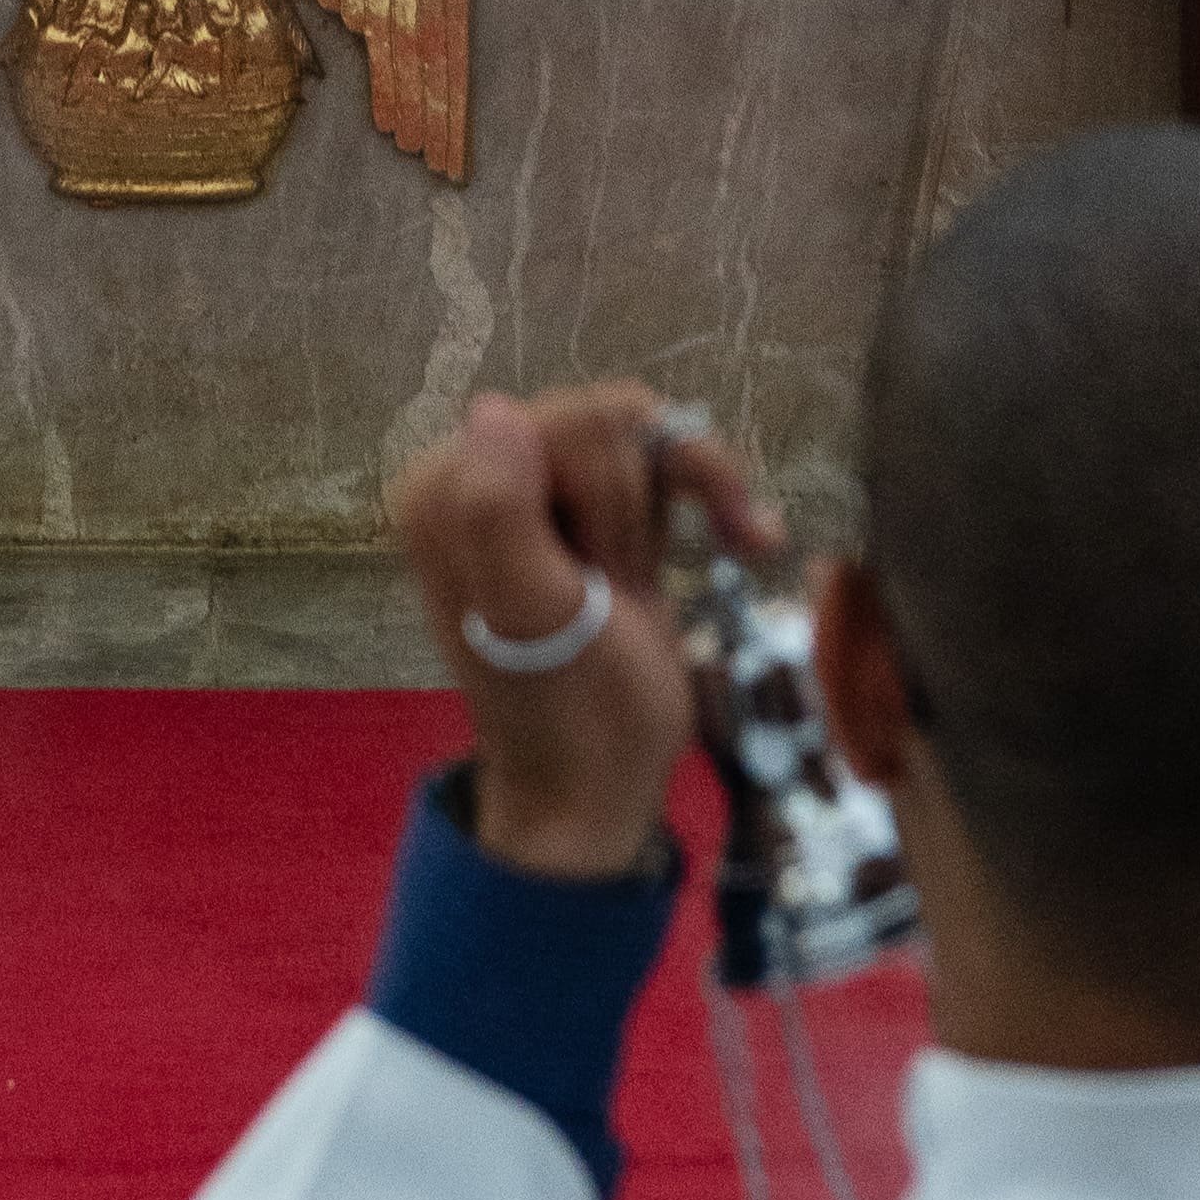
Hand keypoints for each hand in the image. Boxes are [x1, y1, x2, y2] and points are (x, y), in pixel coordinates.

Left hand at [390, 382, 778, 880]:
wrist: (600, 790)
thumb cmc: (571, 716)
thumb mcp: (535, 621)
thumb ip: (499, 514)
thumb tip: (494, 409)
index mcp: (447, 492)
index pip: (562, 420)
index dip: (615, 493)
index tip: (615, 580)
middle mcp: (479, 474)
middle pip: (605, 422)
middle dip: (637, 512)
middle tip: (623, 598)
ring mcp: (538, 489)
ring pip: (641, 435)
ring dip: (682, 506)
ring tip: (660, 588)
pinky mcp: (588, 511)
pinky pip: (663, 459)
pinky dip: (714, 496)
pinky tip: (752, 538)